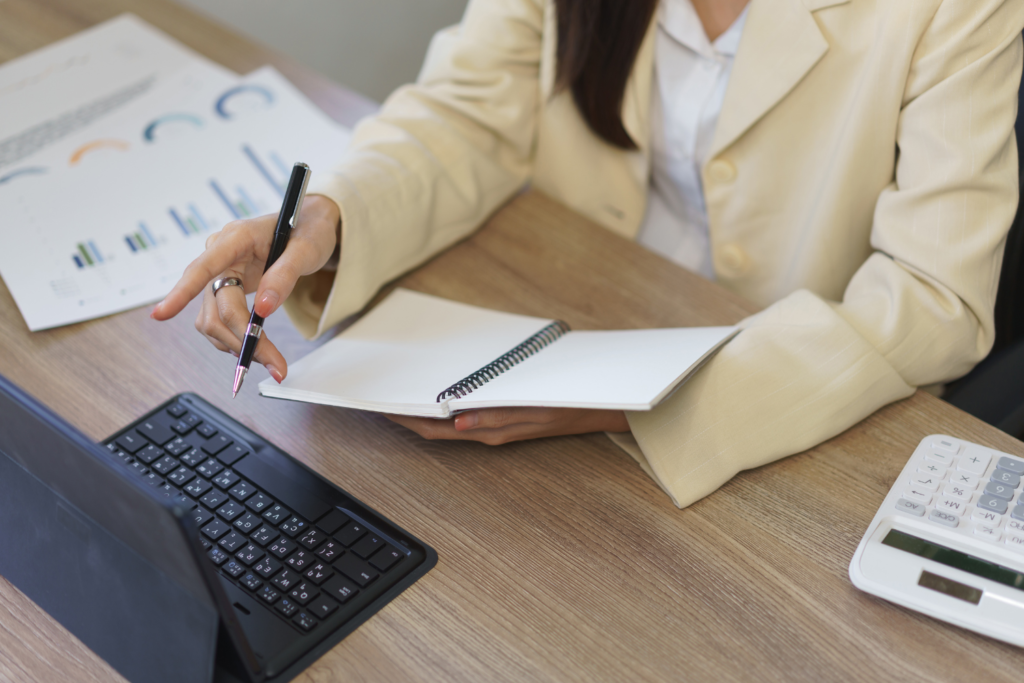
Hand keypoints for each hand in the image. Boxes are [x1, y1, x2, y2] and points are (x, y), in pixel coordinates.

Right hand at [150, 194, 341, 380]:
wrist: (310, 225)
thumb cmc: (309, 229)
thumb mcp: (307, 250)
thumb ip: (285, 276)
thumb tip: (264, 309)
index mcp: (237, 237)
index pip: (203, 266)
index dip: (181, 292)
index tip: (160, 315)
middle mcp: (221, 254)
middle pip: (216, 305)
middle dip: (240, 337)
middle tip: (274, 364)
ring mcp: (220, 272)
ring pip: (212, 318)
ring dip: (236, 343)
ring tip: (270, 359)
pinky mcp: (224, 287)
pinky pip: (217, 319)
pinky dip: (234, 338)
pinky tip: (255, 345)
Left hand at [385, 407, 629, 444]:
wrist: (599, 407)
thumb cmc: (567, 406)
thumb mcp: (533, 410)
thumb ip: (495, 416)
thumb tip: (458, 422)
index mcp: (488, 432)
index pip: (433, 428)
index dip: (404, 419)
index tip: (380, 406)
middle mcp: (485, 432)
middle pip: (434, 427)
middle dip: (405, 414)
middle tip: (380, 395)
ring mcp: (493, 427)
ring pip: (446, 422)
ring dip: (423, 409)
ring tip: (401, 392)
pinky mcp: (502, 417)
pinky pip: (464, 415)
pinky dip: (444, 405)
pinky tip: (438, 392)